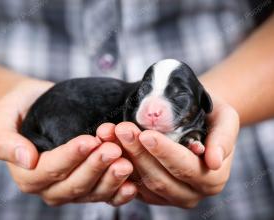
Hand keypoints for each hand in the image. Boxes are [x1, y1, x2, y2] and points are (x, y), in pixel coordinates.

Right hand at [0, 79, 136, 205]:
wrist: (35, 105)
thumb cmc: (17, 110)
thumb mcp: (1, 118)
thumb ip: (5, 142)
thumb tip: (25, 160)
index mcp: (28, 175)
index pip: (51, 170)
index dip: (71, 157)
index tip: (89, 141)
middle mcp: (50, 187)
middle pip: (75, 184)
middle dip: (95, 167)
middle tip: (113, 150)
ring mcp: (72, 188)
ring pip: (92, 191)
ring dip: (111, 179)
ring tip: (126, 163)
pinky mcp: (89, 183)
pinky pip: (104, 194)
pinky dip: (118, 193)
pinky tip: (132, 185)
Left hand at [97, 97, 238, 207]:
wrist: (199, 121)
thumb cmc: (211, 117)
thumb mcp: (226, 119)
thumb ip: (223, 139)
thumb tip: (215, 161)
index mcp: (212, 178)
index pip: (185, 167)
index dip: (165, 152)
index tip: (146, 135)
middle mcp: (192, 192)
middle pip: (160, 178)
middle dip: (139, 153)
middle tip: (121, 129)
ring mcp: (171, 196)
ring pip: (144, 183)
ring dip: (125, 159)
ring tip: (111, 135)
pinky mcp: (153, 194)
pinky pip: (134, 185)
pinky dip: (120, 167)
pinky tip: (109, 146)